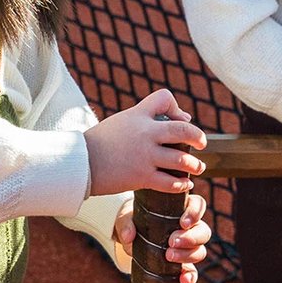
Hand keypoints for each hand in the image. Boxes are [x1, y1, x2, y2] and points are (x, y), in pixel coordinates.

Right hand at [84, 89, 206, 195]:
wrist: (79, 163)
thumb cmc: (100, 143)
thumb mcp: (121, 121)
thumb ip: (144, 119)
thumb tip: (179, 118)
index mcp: (138, 115)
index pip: (165, 97)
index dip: (176, 107)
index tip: (179, 119)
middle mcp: (145, 133)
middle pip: (184, 130)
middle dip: (198, 137)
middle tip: (202, 144)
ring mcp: (145, 156)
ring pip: (182, 160)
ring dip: (194, 165)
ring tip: (198, 168)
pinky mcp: (141, 177)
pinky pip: (170, 183)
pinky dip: (181, 185)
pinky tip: (184, 185)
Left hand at [113, 190, 211, 282]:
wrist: (130, 239)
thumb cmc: (133, 222)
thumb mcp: (125, 219)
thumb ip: (126, 224)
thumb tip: (128, 236)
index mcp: (180, 210)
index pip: (198, 205)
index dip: (195, 213)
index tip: (183, 223)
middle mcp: (189, 228)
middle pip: (203, 231)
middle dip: (190, 238)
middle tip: (171, 242)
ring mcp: (187, 248)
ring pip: (200, 251)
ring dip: (187, 255)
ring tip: (168, 256)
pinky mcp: (182, 265)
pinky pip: (192, 272)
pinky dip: (190, 276)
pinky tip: (183, 280)